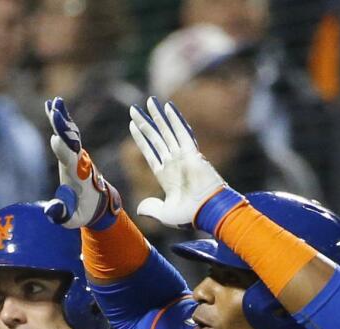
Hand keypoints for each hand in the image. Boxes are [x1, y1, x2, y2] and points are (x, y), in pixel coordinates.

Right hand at [42, 97, 121, 228]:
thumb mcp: (74, 220)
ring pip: (70, 133)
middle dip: (63, 128)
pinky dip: (61, 119)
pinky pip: (68, 132)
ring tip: (54, 103)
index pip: (70, 161)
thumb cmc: (85, 212)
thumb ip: (63, 216)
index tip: (56, 140)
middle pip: (71, 141)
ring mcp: (77, 154)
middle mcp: (79, 161)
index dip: (64, 151)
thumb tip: (53, 210)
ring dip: (62, 118)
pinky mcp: (74, 151)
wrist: (100, 204)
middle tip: (55, 111)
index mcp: (79, 175)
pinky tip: (53, 106)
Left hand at [129, 97, 225, 228]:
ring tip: (148, 101)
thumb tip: (139, 209)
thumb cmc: (189, 215)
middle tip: (133, 109)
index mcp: (165, 175)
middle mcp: (173, 162)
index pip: (150, 152)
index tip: (132, 126)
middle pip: (156, 138)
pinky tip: (166, 107)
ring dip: (156, 117)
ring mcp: (182, 156)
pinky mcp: (191, 152)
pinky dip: (174, 120)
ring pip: (165, 132)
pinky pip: (181, 132)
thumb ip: (151, 209)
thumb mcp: (164, 214)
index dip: (141, 139)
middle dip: (144, 123)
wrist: (207, 211)